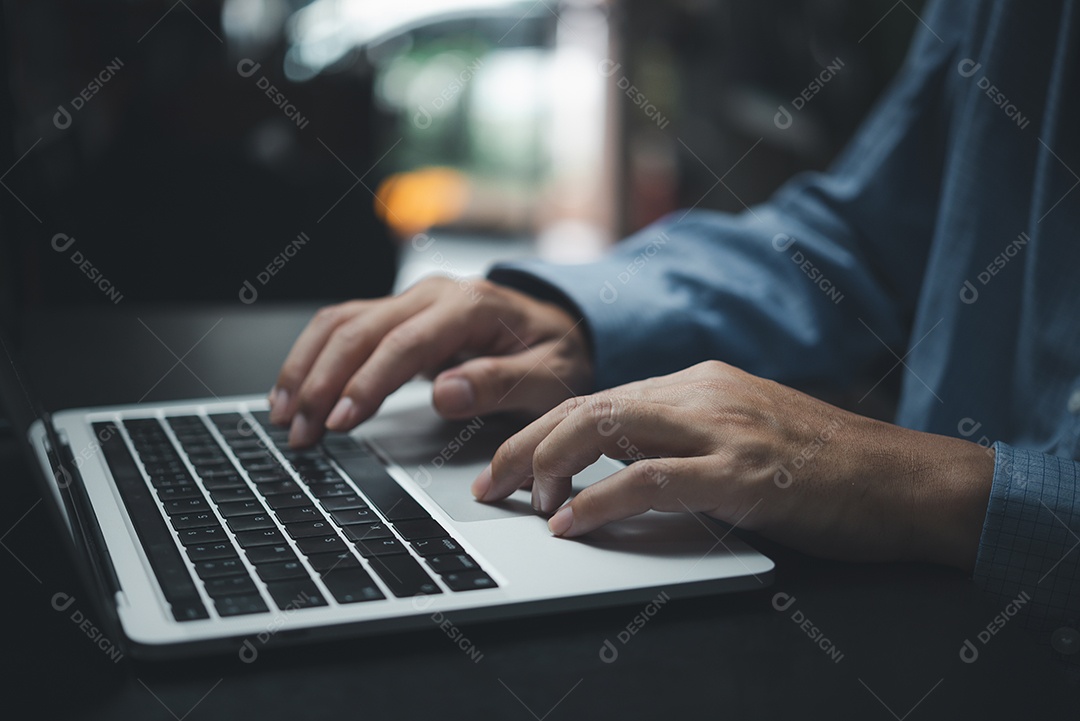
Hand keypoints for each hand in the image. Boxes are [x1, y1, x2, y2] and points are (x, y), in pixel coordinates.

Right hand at [270, 276, 591, 446]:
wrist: (559, 326)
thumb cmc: (556, 353)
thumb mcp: (550, 377)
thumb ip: (501, 383)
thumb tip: (445, 393)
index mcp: (471, 306)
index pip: (405, 342)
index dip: (368, 381)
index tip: (341, 418)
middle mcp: (434, 294)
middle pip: (360, 329)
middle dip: (323, 381)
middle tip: (300, 430)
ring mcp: (412, 299)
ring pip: (341, 322)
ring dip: (307, 367)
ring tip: (284, 414)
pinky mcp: (399, 314)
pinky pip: (345, 326)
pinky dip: (314, 356)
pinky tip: (296, 388)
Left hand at [474, 361, 994, 570]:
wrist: (904, 480)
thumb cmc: (827, 465)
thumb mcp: (744, 434)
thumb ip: (685, 438)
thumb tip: (618, 464)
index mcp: (700, 383)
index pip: (600, 397)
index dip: (545, 428)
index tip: (510, 460)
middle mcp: (702, 394)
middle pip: (587, 406)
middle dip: (526, 443)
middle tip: (491, 482)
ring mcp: (721, 429)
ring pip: (605, 427)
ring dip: (548, 463)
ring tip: (519, 498)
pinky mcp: (741, 474)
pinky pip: (647, 479)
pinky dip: (598, 500)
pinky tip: (570, 519)